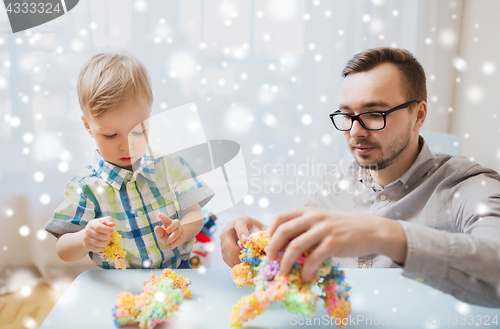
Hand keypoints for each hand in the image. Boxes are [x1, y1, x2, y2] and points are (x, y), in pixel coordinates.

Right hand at [82, 216, 114, 252]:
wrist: (89, 233)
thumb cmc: (99, 225)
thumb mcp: (104, 221)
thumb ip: (109, 220)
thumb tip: (113, 224)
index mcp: (92, 223)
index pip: (99, 227)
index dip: (107, 230)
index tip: (112, 231)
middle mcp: (87, 230)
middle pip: (99, 236)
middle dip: (107, 237)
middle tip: (109, 236)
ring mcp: (86, 238)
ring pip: (97, 243)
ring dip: (105, 243)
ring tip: (106, 241)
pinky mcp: (86, 245)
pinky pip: (95, 249)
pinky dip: (101, 248)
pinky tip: (102, 245)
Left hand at [154, 213, 186, 249]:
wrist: (178, 237)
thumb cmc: (167, 234)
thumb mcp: (162, 233)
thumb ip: (159, 231)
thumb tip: (156, 228)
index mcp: (169, 222)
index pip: (166, 218)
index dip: (163, 216)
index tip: (159, 214)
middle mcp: (175, 225)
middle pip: (176, 223)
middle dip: (172, 226)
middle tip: (167, 230)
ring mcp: (180, 230)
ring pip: (177, 233)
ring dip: (170, 238)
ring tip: (164, 242)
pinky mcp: (183, 236)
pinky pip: (179, 240)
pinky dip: (174, 244)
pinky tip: (170, 247)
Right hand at [220, 214, 266, 267]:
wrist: (255, 237)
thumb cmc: (259, 233)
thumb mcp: (264, 232)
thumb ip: (263, 237)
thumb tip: (263, 246)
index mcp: (241, 220)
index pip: (238, 223)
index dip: (241, 231)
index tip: (245, 241)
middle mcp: (230, 227)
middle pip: (225, 236)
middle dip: (235, 250)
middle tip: (245, 259)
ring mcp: (225, 238)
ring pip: (224, 249)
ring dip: (234, 259)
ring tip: (246, 264)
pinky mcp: (224, 248)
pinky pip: (225, 257)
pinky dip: (233, 263)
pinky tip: (242, 265)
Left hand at [267, 207, 406, 280]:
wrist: (372, 231)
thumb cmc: (344, 228)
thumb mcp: (323, 221)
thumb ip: (306, 227)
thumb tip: (284, 245)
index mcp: (309, 211)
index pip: (281, 217)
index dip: (270, 230)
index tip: (268, 244)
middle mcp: (314, 217)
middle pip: (283, 231)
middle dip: (273, 247)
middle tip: (270, 260)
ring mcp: (324, 230)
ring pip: (295, 246)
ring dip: (286, 262)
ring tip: (283, 272)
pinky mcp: (334, 243)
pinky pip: (313, 259)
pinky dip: (305, 270)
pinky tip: (305, 276)